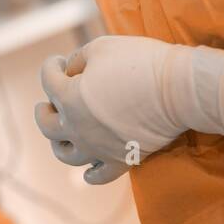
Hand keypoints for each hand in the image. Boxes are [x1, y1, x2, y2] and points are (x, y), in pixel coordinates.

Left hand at [35, 35, 223, 183]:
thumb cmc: (140, 62)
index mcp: (69, 98)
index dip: (50, 67)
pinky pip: (99, 176)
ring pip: (65, 154)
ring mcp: (97, 148)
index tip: (57, 62)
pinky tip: (87, 173)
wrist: (178, 90)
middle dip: (44, 111)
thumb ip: (78, 58)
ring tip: (60, 136)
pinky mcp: (120, 160)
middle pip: (47, 124)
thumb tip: (70, 69)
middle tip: (47, 104)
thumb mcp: (102, 47)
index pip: (47, 81)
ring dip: (59, 144)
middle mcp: (76, 128)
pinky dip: (91, 174)